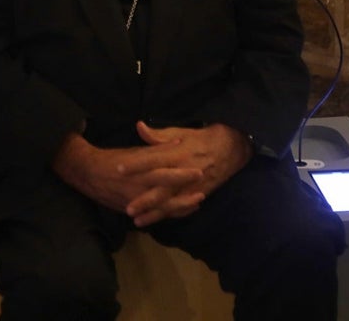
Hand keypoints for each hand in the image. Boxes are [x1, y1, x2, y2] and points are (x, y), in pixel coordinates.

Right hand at [52, 133, 203, 215]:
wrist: (89, 175)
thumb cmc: (114, 160)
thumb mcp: (135, 151)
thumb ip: (156, 148)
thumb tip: (178, 141)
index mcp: (140, 172)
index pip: (164, 173)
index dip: (182, 174)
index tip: (199, 171)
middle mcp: (139, 189)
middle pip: (166, 195)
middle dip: (185, 195)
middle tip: (203, 192)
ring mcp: (136, 203)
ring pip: (162, 209)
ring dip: (181, 207)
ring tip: (198, 202)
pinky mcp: (134, 211)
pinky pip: (155, 215)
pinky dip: (171, 213)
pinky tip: (185, 210)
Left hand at [120, 122, 252, 226]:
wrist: (230, 149)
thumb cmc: (199, 139)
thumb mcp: (180, 132)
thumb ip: (158, 134)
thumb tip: (138, 126)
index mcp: (177, 154)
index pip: (153, 160)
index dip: (136, 164)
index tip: (119, 169)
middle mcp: (183, 172)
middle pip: (162, 188)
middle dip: (145, 200)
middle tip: (128, 208)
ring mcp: (191, 186)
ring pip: (170, 203)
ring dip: (154, 213)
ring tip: (137, 221)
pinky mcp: (197, 195)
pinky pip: (181, 208)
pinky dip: (168, 215)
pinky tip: (155, 221)